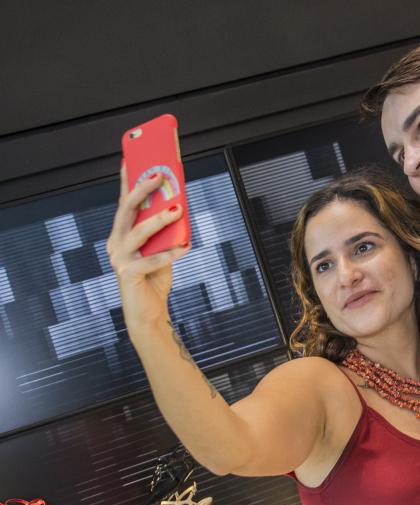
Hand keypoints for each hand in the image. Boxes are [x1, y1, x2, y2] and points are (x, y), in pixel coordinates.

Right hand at [106, 163, 190, 327]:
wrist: (150, 311)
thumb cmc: (155, 277)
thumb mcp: (162, 247)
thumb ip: (165, 230)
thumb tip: (178, 206)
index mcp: (121, 233)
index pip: (123, 202)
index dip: (127, 181)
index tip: (132, 160)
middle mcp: (116, 243)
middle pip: (126, 211)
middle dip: (142, 189)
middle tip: (159, 175)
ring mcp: (119, 259)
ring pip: (138, 233)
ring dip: (159, 219)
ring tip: (178, 209)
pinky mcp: (128, 274)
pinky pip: (151, 260)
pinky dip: (170, 253)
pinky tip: (185, 246)